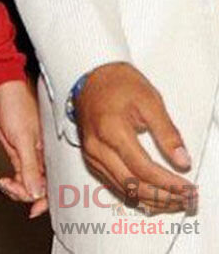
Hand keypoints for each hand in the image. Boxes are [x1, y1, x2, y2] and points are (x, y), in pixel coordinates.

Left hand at [0, 79, 47, 218]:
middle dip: (27, 195)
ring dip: (17, 189)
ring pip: (29, 184)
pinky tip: (5, 182)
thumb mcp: (22, 138)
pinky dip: (13, 184)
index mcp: (50, 151)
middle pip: (41, 187)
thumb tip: (36, 192)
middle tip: (11, 189)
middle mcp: (43, 156)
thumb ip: (29, 166)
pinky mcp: (19, 153)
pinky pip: (20, 177)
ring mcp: (30, 155)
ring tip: (5, 184)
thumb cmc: (14, 104)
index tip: (33, 209)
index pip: (53, 183)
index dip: (46, 200)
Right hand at [75, 62, 195, 214]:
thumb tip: (181, 159)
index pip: (142, 168)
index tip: (185, 187)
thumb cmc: (117, 83)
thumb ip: (166, 132)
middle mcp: (97, 146)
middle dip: (161, 197)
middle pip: (131, 185)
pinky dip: (136, 194)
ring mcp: (91, 154)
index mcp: (111, 129)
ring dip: (150, 200)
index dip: (167, 183)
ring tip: (172, 200)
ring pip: (123, 189)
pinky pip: (114, 184)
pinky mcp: (91, 158)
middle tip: (183, 198)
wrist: (91, 76)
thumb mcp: (149, 100)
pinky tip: (152, 195)